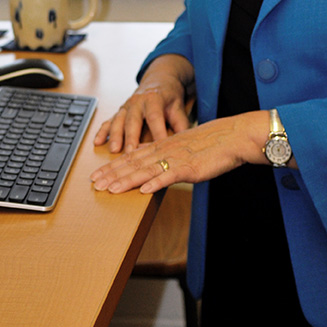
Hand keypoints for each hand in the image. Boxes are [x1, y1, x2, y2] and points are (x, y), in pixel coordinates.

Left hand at [90, 111, 270, 193]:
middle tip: (94, 184)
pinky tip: (143, 191)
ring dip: (126, 181)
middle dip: (112, 174)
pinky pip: (170, 176)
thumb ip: (166, 154)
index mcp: (163, 145)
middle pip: (133, 163)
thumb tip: (150, 163)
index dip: (113, 166)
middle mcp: (165, 150)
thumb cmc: (211, 143)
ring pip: (146, 170)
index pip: (132, 156)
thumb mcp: (183, 146)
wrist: (232, 136)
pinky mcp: (190, 168)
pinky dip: (155, 183)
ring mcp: (176, 158)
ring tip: (110, 189)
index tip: (97, 174)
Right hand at [93, 54, 194, 152]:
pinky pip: (109, 121)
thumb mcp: (178, 107)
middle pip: (133, 120)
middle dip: (131, 137)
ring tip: (114, 150)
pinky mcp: (120, 111)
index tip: (159, 148)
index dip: (157, 133)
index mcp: (154, 99)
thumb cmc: (169, 97)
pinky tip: (97, 142)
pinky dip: (102, 132)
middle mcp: (137, 101)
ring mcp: (126, 106)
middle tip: (130, 153)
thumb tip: (184, 143)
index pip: (155, 117)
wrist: (159, 80)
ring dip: (115, 135)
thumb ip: (181, 124)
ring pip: (119, 121)